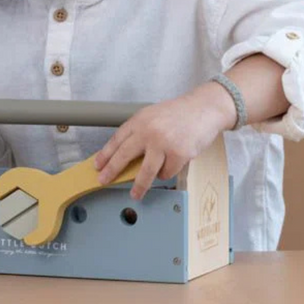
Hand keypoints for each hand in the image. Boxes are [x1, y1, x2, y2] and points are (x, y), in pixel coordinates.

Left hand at [94, 82, 235, 199]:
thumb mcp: (154, 116)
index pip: (117, 139)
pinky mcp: (179, 154)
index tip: (98, 166)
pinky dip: (166, 173)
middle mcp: (149, 131)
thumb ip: (140, 132)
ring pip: (145, 172)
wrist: (205, 108)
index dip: (105, 154)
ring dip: (139, 186)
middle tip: (103, 181)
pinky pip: (166, 173)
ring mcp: (164, 143)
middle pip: (124, 156)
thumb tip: (125, 157)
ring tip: (135, 194)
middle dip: (112, 171)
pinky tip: (170, 166)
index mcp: (140, 120)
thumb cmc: (180, 114)